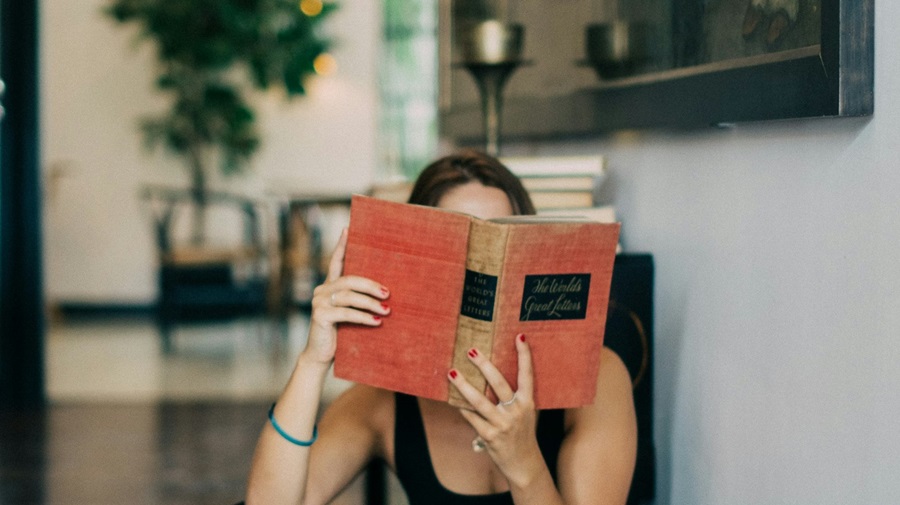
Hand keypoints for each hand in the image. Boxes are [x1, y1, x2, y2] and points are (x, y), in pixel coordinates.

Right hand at [302, 228, 390, 365]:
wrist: (321, 355)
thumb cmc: (340, 333)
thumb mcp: (349, 313)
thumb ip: (358, 301)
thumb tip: (386, 294)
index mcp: (329, 285)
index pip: (336, 261)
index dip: (341, 245)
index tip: (348, 229)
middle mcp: (322, 290)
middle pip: (349, 279)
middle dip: (371, 285)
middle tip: (388, 293)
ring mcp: (319, 302)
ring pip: (349, 296)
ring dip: (371, 303)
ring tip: (387, 310)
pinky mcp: (319, 315)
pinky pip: (346, 313)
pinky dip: (363, 317)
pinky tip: (377, 322)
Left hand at [448, 334, 543, 485]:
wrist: (523, 463)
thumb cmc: (521, 432)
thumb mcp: (525, 412)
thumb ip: (514, 396)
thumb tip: (491, 372)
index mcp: (527, 402)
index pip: (527, 375)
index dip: (524, 356)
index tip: (519, 336)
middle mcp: (516, 411)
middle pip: (498, 383)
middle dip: (484, 365)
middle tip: (471, 351)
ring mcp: (502, 424)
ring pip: (479, 401)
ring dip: (463, 386)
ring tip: (451, 372)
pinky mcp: (489, 435)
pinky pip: (471, 417)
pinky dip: (460, 407)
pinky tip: (451, 397)